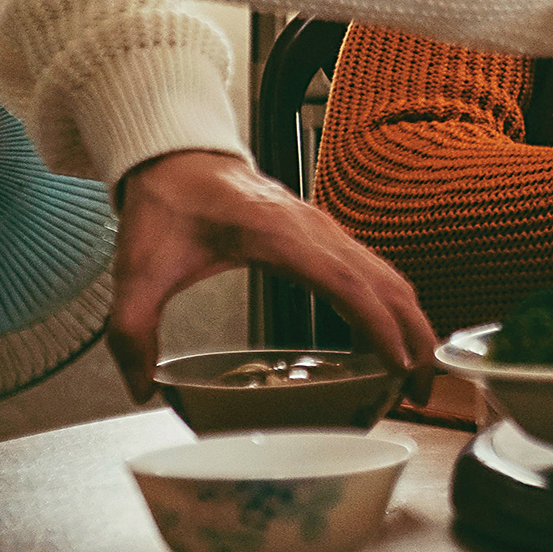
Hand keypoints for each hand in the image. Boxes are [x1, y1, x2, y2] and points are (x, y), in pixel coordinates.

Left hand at [110, 150, 436, 404]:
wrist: (178, 157)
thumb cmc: (167, 205)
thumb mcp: (137, 269)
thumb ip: (131, 331)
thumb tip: (143, 389)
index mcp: (278, 237)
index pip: (346, 284)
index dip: (378, 327)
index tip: (399, 366)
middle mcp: (316, 231)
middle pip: (386, 284)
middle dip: (415, 338)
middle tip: (421, 393)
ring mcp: (326, 230)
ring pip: (389, 277)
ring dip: (413, 323)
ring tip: (417, 375)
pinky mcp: (325, 236)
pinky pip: (374, 272)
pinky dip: (393, 307)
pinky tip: (390, 339)